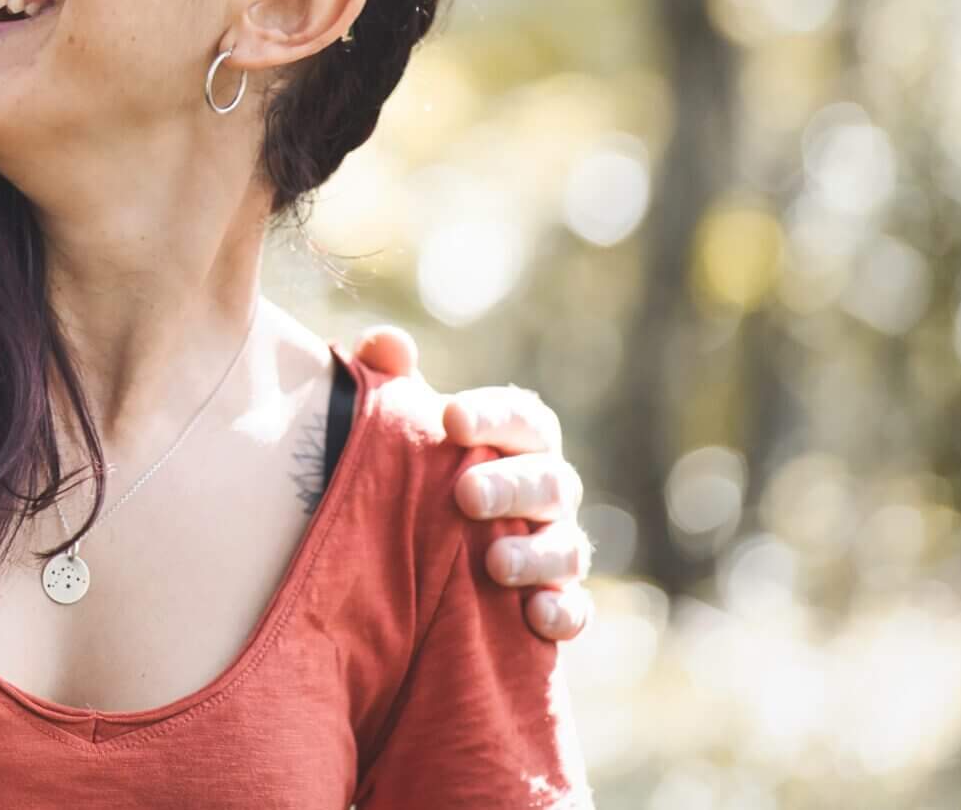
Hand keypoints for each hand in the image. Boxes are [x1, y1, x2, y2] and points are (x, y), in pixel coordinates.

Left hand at [348, 325, 595, 644]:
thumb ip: (392, 381)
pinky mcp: (557, 604)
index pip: (523, 419)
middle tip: (465, 495)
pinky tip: (534, 616)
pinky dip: (561, 613)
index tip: (450, 420)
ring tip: (494, 563)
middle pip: (549, 482)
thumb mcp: (402, 428)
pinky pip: (574, 611)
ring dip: (535, 554)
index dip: (493, 417)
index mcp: (519, 442)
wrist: (423, 559)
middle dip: (511, 487)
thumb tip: (386, 343)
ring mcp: (557, 548)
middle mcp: (548, 491)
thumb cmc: (421, 474)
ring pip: (567, 548)